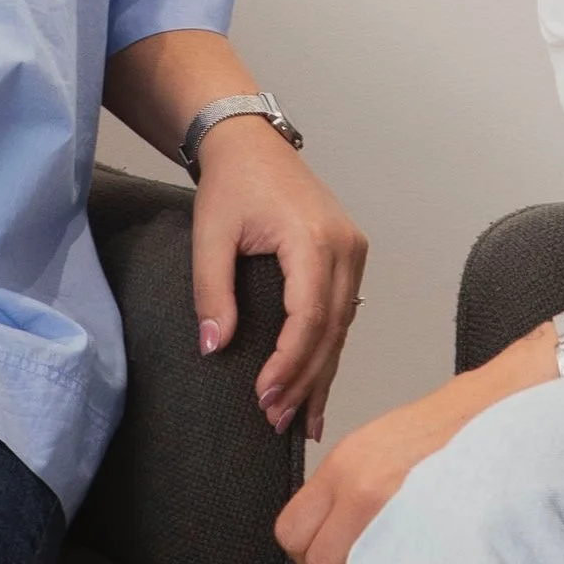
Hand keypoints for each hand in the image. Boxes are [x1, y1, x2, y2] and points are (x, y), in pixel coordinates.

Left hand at [191, 117, 367, 437]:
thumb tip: (215, 348)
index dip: (288, 363)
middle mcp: (345, 246)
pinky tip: (318, 385)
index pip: (309, 317)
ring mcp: (353, 251)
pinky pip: (343, 313)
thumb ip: (212, 291)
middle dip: (305, 380)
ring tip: (299, 421)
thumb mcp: (210, 235)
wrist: (250, 143)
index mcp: (313, 239)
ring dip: (319, 373)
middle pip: (331, 329)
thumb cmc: (231, 183)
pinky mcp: (349, 255)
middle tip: (276, 421)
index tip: (263, 397)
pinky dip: (329, 350)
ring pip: (342, 326)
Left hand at [276, 335, 547, 563]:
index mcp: (347, 464)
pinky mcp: (432, 538)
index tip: (336, 545)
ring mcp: (397, 517)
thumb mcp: (384, 443)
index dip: (313, 546)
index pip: (291, 532)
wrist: (514, 410)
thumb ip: (349, 488)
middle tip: (372, 555)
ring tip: (403, 557)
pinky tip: (425, 563)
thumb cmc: (459, 424)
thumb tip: (328, 532)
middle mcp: (363, 489)